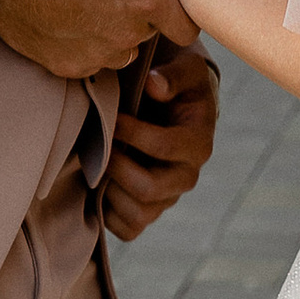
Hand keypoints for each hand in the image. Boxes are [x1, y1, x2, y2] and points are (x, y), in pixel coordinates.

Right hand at [0, 0, 173, 79]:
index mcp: (147, 0)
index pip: (186, 28)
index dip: (183, 16)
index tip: (171, 5)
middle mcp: (128, 35)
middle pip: (150, 32)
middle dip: (141, 14)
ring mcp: (99, 55)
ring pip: (122, 50)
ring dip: (116, 34)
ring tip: (91, 3)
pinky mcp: (70, 67)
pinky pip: (91, 61)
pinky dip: (86, 46)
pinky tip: (69, 20)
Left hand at [101, 36, 220, 239]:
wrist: (178, 110)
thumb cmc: (181, 87)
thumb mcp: (188, 69)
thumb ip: (173, 75)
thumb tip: (153, 84)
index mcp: (199, 144)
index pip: (165, 147)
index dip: (133, 133)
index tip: (114, 118)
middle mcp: (187, 177)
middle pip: (149, 189)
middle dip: (118, 167)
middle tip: (101, 146)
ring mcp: (168, 198)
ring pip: (138, 213)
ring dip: (111, 190)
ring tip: (100, 164)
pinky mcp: (151, 212)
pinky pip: (128, 228)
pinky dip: (110, 213)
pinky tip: (101, 184)